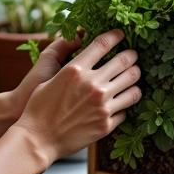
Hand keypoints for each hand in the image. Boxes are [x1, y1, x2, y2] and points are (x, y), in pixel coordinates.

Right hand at [13, 28, 140, 163]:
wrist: (38, 139)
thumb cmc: (38, 107)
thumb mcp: (50, 76)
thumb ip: (67, 58)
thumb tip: (78, 41)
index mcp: (76, 70)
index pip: (103, 44)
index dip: (115, 35)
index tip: (121, 34)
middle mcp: (93, 85)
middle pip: (124, 62)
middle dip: (131, 55)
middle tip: (132, 54)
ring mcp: (102, 106)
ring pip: (132, 85)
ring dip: (134, 78)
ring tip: (133, 76)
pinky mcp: (106, 124)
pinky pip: (126, 109)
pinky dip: (125, 103)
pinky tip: (122, 100)